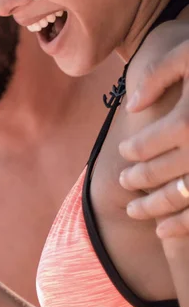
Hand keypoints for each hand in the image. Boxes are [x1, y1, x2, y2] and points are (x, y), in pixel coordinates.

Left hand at [119, 41, 188, 224]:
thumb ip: (157, 75)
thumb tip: (132, 107)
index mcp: (186, 121)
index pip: (144, 145)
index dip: (130, 152)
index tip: (123, 152)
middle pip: (157, 174)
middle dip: (136, 180)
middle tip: (124, 183)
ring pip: (179, 198)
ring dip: (154, 209)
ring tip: (135, 212)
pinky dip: (184, 225)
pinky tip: (166, 231)